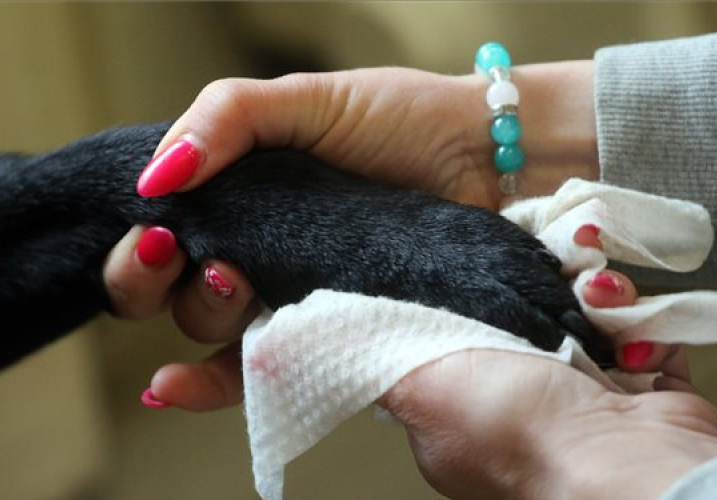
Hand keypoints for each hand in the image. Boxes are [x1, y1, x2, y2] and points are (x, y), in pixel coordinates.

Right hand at [104, 63, 598, 409]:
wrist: (482, 159)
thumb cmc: (399, 120)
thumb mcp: (304, 100)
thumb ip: (224, 118)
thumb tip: (154, 177)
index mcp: (240, 191)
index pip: (160, 226)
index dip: (141, 240)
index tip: (158, 232)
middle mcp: (256, 244)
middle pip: (170, 286)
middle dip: (157, 280)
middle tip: (191, 255)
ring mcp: (289, 292)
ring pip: (207, 326)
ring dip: (201, 313)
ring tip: (236, 282)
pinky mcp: (325, 331)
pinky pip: (254, 371)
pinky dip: (205, 385)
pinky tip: (168, 385)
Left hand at [377, 229, 716, 499]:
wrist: (625, 461)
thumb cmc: (521, 430)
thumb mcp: (427, 388)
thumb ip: (386, 360)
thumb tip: (347, 339)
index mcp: (463, 419)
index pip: (456, 348)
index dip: (469, 303)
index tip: (481, 271)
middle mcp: (522, 414)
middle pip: (523, 326)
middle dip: (539, 293)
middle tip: (547, 272)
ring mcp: (582, 406)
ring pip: (581, 323)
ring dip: (593, 300)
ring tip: (593, 296)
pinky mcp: (636, 396)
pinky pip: (632, 338)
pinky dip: (634, 324)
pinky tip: (623, 323)